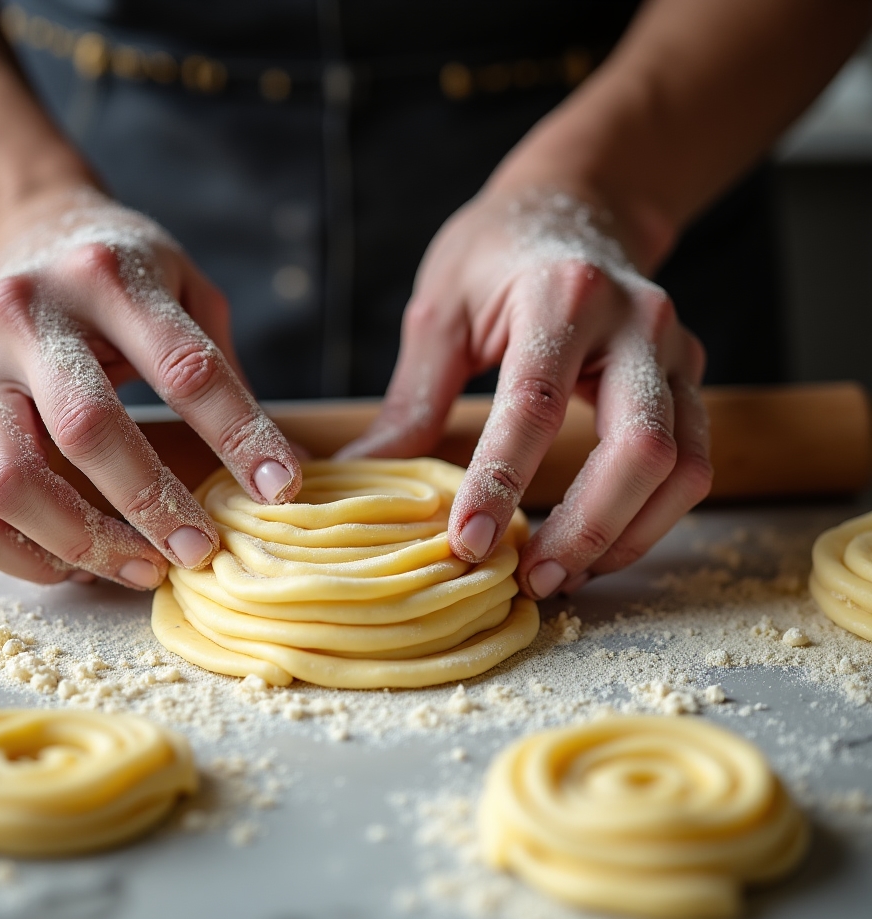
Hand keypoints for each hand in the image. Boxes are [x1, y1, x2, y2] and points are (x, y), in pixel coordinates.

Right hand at [0, 187, 300, 588]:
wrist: (18, 238)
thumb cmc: (119, 273)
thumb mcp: (185, 287)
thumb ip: (224, 368)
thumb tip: (272, 470)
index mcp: (106, 278)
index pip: (184, 367)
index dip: (239, 434)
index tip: (279, 488)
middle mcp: (27, 319)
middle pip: (86, 429)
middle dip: (153, 504)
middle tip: (201, 550)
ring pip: (10, 483)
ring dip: (85, 543)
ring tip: (144, 568)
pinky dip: (22, 558)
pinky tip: (79, 565)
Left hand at [341, 190, 711, 598]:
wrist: (577, 203)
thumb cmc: (497, 252)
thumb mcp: (441, 309)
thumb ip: (414, 396)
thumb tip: (362, 473)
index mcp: (564, 294)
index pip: (533, 404)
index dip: (500, 482)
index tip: (466, 542)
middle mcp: (638, 321)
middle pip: (639, 447)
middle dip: (587, 529)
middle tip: (532, 579)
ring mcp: (676, 351)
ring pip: (682, 467)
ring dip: (625, 537)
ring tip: (561, 575)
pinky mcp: (688, 379)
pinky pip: (691, 465)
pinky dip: (648, 519)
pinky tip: (596, 545)